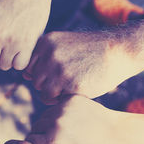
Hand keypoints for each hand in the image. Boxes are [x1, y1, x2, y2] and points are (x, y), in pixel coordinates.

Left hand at [24, 31, 141, 104]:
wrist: (119, 50)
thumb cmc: (88, 51)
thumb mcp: (63, 45)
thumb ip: (43, 57)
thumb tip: (24, 75)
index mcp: (46, 43)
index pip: (28, 67)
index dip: (40, 74)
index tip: (54, 75)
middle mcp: (50, 55)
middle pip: (35, 81)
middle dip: (46, 85)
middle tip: (63, 84)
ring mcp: (61, 70)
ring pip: (43, 92)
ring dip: (52, 95)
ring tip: (66, 90)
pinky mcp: (72, 85)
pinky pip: (56, 100)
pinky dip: (61, 100)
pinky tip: (73, 93)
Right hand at [26, 95, 123, 143]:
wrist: (116, 133)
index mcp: (53, 140)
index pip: (30, 141)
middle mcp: (55, 122)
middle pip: (35, 127)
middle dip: (42, 135)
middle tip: (58, 141)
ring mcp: (62, 109)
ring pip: (44, 116)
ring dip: (50, 123)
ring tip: (68, 131)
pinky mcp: (70, 99)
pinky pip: (55, 107)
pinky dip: (60, 113)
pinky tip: (74, 120)